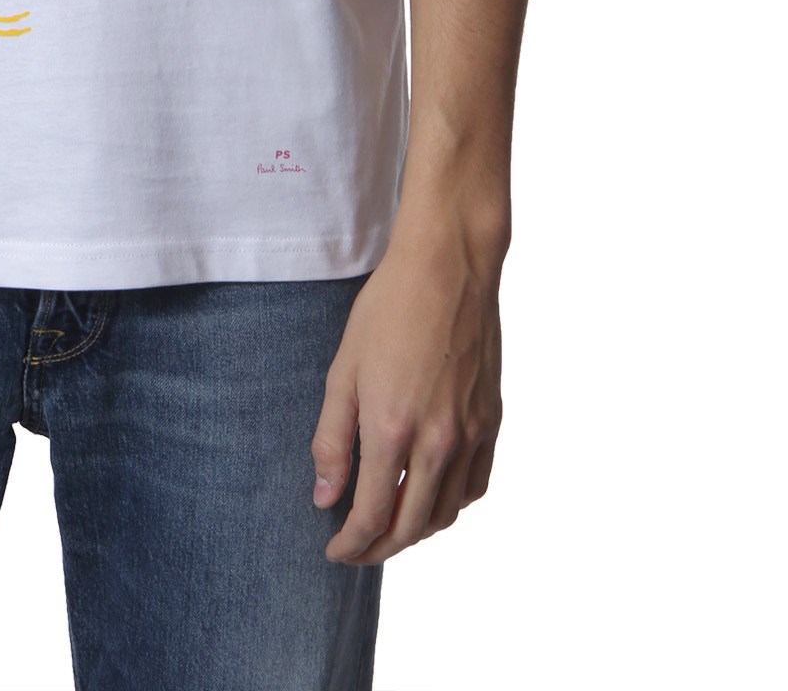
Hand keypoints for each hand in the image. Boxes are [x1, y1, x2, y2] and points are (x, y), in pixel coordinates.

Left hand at [311, 217, 503, 563]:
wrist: (449, 267)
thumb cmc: (388, 309)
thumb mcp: (342, 370)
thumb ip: (332, 439)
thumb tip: (326, 497)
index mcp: (394, 430)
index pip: (372, 516)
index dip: (350, 543)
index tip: (334, 551)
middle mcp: (439, 442)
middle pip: (411, 526)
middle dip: (380, 547)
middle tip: (356, 548)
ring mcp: (471, 434)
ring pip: (447, 513)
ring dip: (417, 529)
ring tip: (390, 523)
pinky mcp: (492, 420)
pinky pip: (475, 485)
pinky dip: (452, 503)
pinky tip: (431, 493)